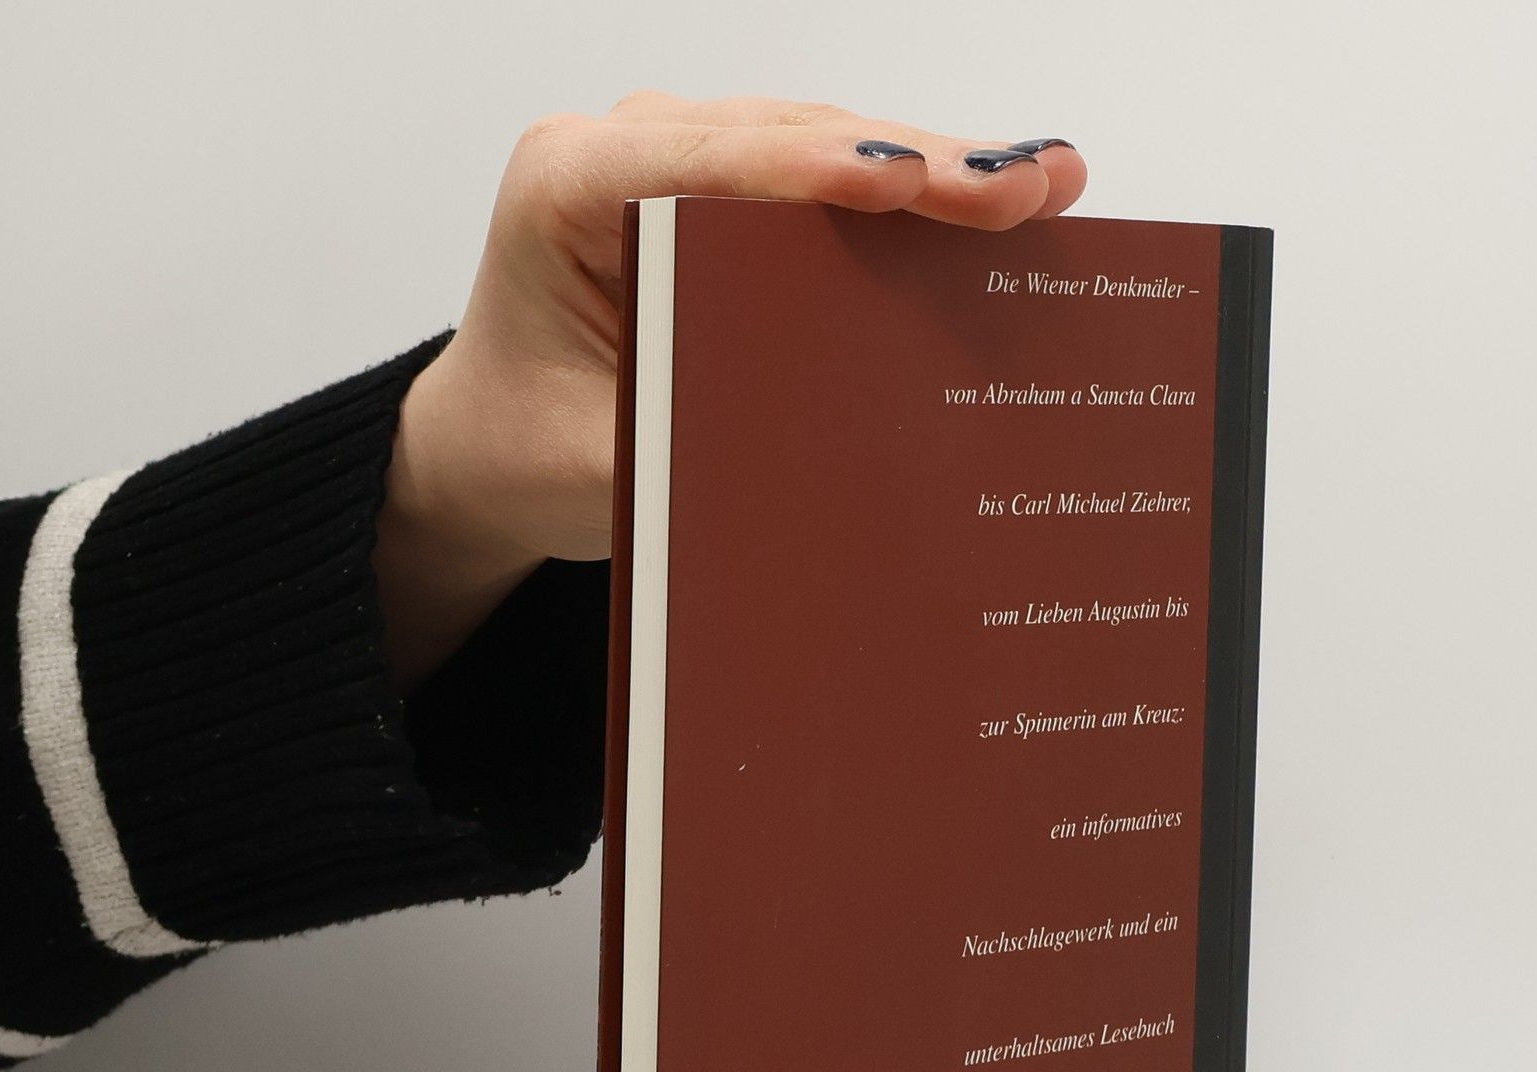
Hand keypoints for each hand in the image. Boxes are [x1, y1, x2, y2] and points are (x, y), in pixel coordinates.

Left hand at [374, 95, 1087, 688]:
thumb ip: (696, 439)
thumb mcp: (603, 467)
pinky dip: (912, 192)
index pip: (716, 167)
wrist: (489, 448)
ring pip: (825, 143)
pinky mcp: (725, 194)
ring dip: (935, 167)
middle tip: (1033, 187)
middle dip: (918, 164)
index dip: (824, 172)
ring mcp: (680, 160)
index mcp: (568, 188)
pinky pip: (827, 178)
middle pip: (792, 139)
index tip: (915, 185)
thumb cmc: (529, 451)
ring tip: (1046, 185)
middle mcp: (626, 150)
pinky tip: (998, 199)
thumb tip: (834, 438)